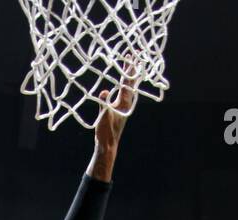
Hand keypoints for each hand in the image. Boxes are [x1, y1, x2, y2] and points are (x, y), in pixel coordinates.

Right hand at [89, 60, 137, 178]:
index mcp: (124, 103)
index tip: (130, 56)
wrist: (108, 145)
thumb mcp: (104, 116)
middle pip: (131, 82)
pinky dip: (125, 85)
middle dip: (131, 69)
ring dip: (129, 76)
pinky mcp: (120, 110)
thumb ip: (104, 104)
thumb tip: (104, 92)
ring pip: (129, 87)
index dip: (128, 69)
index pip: (127, 82)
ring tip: (130, 66)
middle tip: (134, 55)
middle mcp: (126, 103)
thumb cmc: (106, 132)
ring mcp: (124, 106)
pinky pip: (124, 93)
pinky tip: (123, 84)